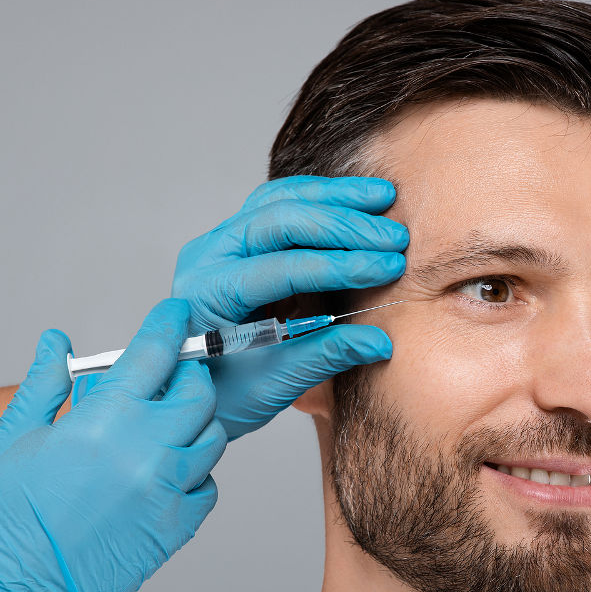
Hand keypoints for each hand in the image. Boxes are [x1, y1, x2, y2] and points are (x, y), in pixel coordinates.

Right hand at [0, 300, 224, 591]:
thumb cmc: (0, 523)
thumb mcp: (13, 439)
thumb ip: (45, 383)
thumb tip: (55, 341)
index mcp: (103, 420)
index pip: (155, 352)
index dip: (169, 324)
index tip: (176, 315)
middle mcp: (146, 450)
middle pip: (197, 393)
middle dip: (186, 378)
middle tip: (167, 380)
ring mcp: (167, 490)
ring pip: (211, 438)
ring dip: (192, 426)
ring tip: (160, 431)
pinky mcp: (177, 527)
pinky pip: (208, 486)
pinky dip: (194, 473)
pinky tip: (163, 474)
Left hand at [171, 176, 407, 438]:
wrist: (194, 390)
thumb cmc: (226, 393)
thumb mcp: (275, 382)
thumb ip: (326, 355)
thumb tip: (380, 342)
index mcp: (210, 293)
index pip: (283, 267)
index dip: (342, 264)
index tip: (390, 268)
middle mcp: (209, 256)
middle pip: (281, 220)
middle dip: (344, 226)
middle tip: (395, 238)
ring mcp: (223, 241)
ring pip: (282, 199)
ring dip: (337, 198)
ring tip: (385, 197)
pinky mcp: (241, 238)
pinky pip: (282, 203)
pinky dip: (323, 198)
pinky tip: (360, 200)